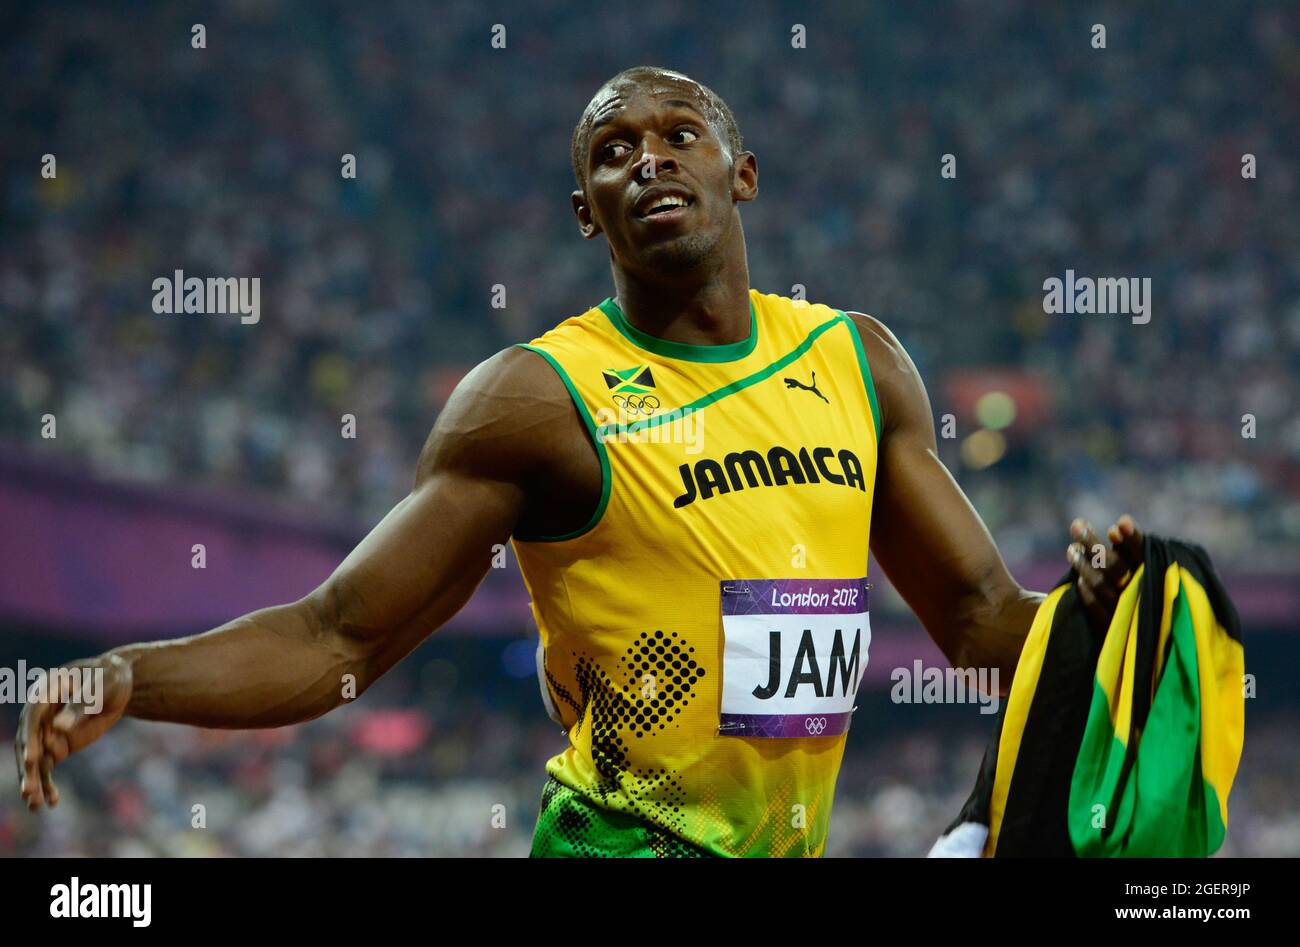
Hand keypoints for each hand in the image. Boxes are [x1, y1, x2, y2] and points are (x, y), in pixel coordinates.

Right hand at [14, 653, 132, 810]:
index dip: (30, 737)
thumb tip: (58, 727)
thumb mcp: (100, 687)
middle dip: (28, 768)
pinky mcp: (56, 744)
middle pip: (28, 742)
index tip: (31, 759)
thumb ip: (80, 706)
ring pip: (35, 759)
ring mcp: (46, 730)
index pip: (32, 716)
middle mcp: (39, 714)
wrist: (118, 685)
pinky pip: (48, 766)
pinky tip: (52, 802)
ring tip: (35, 805)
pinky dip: (48, 784)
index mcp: (45, 691)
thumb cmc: (108, 678)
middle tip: (29, 791)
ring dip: (34, 781)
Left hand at [1066, 514, 1143, 633]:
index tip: (1121, 521)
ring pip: (1100, 584)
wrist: (1147, 639)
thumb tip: (1114, 529)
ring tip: (1071, 549)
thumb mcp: (1138, 567)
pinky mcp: (1112, 628)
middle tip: (1076, 525)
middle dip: (1093, 543)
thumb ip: (1127, 547)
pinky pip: (1095, 608)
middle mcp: (1142, 592)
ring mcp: (1127, 612)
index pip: (1143, 552)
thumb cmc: (1139, 589)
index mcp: (1155, 574)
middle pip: (1115, 566)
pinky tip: (1079, 581)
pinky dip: (1086, 593)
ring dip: (1082, 565)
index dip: (1133, 538)